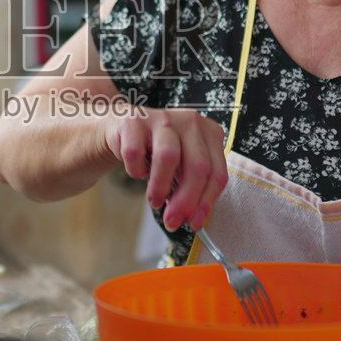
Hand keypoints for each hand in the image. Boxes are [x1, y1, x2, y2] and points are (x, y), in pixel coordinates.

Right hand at [104, 107, 227, 231]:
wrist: (122, 128)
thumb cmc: (157, 151)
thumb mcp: (183, 165)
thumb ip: (193, 187)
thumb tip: (193, 218)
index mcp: (210, 133)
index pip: (217, 172)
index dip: (206, 201)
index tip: (194, 222)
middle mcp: (191, 121)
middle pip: (197, 166)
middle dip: (185, 200)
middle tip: (173, 220)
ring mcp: (163, 118)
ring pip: (168, 156)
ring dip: (160, 187)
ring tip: (155, 201)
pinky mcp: (135, 121)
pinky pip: (135, 153)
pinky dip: (136, 170)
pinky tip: (139, 171)